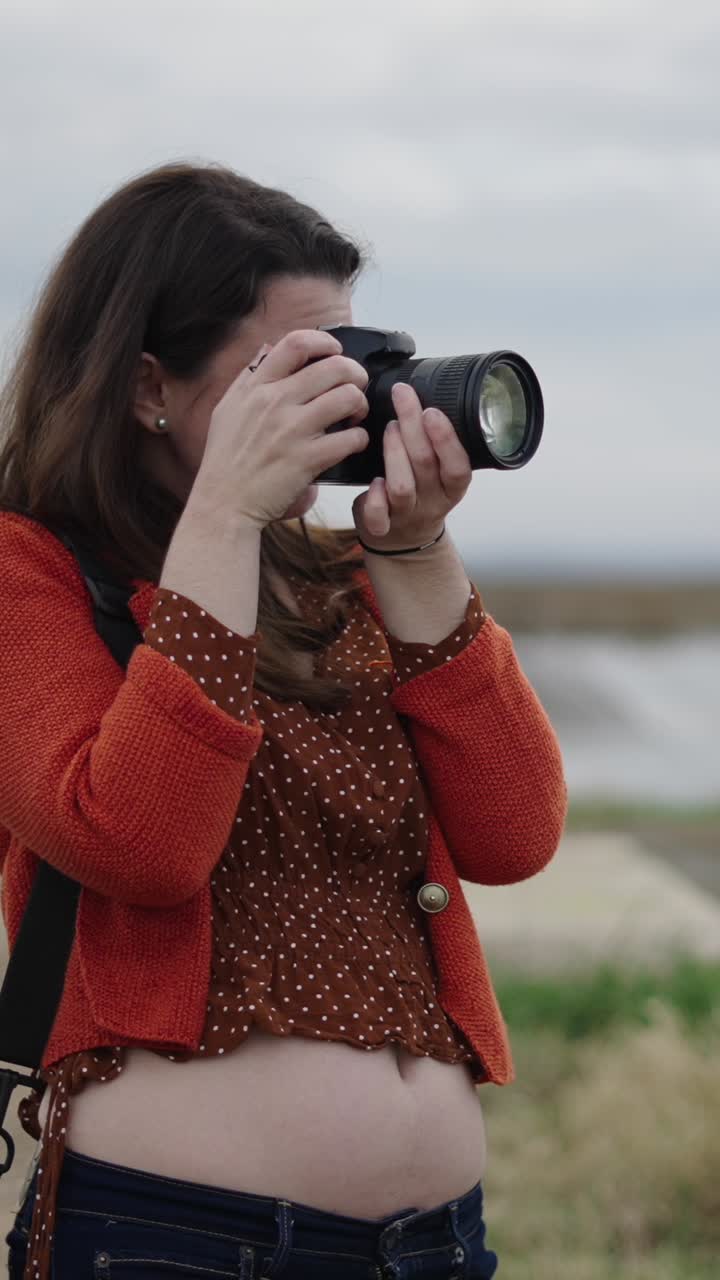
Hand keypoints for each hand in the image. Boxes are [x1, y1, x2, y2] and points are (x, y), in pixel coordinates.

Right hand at [193, 330, 369, 530]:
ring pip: (348, 398)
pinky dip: (359, 439)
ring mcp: (292, 431)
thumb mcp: (227, 409)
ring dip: (360, 404)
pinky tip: (352, 443)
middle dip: (355, 373)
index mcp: (257, 387)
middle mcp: (275, 402)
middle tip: (356, 387)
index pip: (296, 343)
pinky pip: (350, 438)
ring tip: (355, 415)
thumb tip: (268, 348)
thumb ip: (249, 377)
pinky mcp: (307, 459)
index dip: (325, 342)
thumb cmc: (225, 459)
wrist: (223, 503)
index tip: (336, 351)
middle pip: (334, 367)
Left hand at [352, 382, 471, 551]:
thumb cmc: (421, 492)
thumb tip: (419, 394)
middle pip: (425, 465)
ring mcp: (407, 515)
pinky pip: (378, 517)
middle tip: (403, 396)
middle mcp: (433, 501)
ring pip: (401, 487)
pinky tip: (373, 482)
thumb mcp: (440, 471)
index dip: (446, 440)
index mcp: (453, 486)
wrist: (405, 538)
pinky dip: (374, 498)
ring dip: (394, 452)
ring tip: (389, 427)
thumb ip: (435, 442)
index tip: (432, 410)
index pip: (458, 466)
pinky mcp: (383, 527)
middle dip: (413, 427)